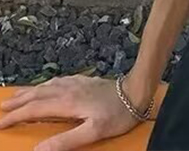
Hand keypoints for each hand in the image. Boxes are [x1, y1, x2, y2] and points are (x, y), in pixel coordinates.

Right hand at [0, 74, 144, 150]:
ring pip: (46, 86)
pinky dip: (44, 85)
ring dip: (28, 92)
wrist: (137, 90)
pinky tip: (45, 87)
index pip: (34, 109)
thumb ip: (65, 141)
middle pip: (36, 95)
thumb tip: (38, 150)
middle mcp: (68, 90)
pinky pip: (58, 81)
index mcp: (67, 103)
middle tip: (1, 108)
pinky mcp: (84, 81)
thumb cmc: (117, 114)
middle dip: (17, 102)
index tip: (0, 124)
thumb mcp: (93, 132)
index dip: (15, 116)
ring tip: (15, 97)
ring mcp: (76, 83)